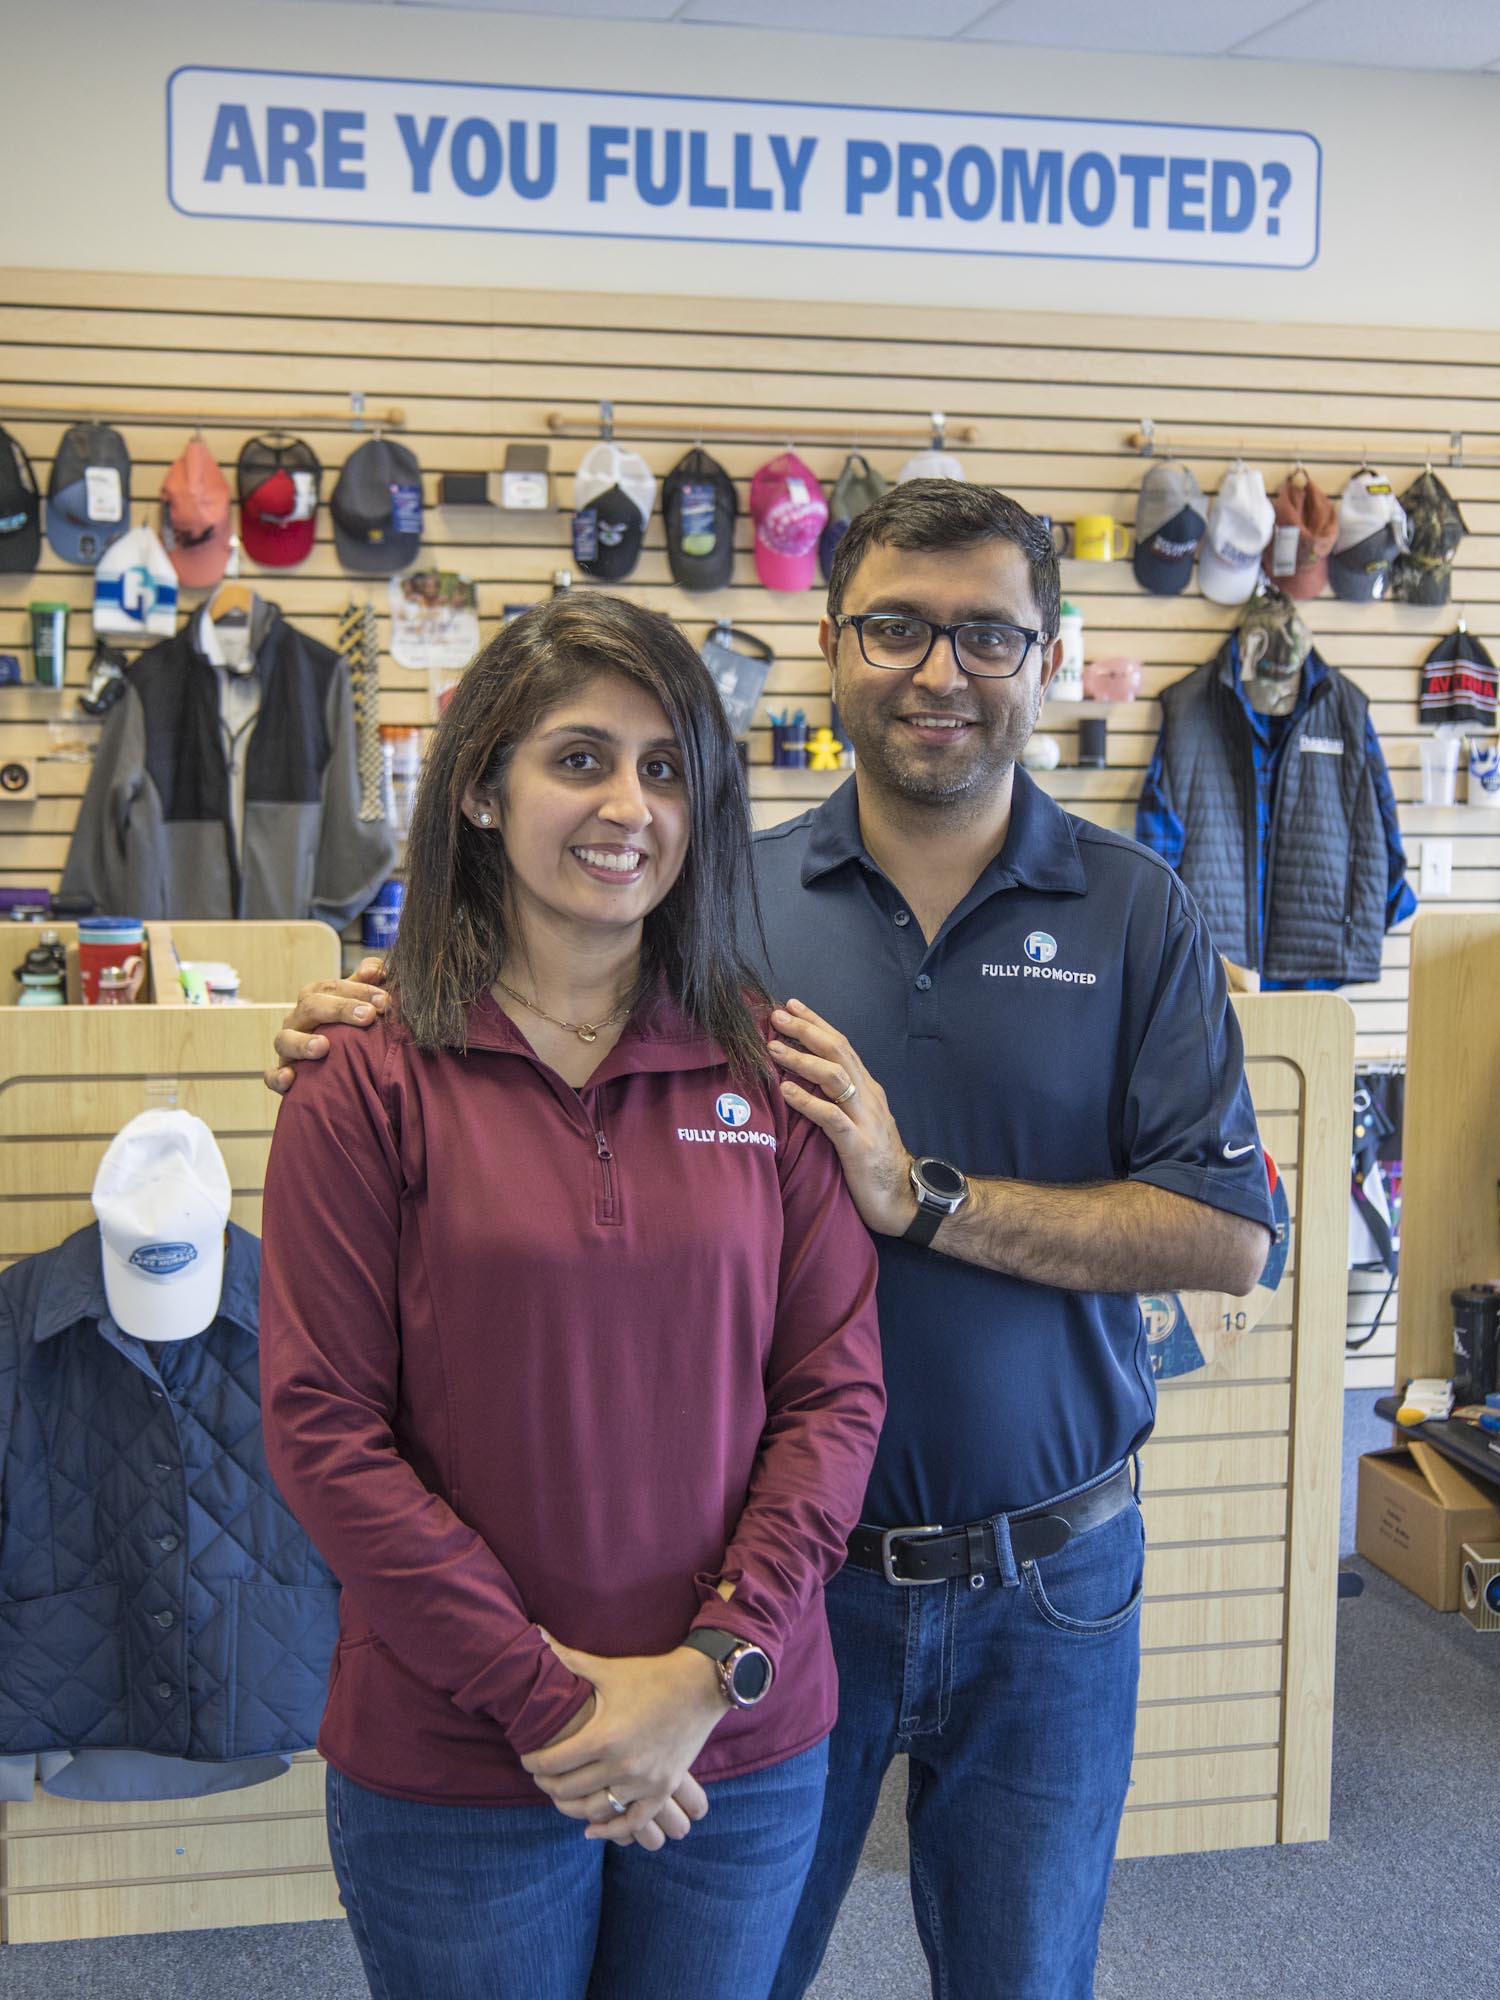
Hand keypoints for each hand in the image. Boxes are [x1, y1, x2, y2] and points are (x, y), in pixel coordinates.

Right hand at [264, 957, 388, 1094]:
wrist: (335, 1066)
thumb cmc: (350, 1028)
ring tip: (323, 1047)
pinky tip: (290, 1078)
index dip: (359, 990)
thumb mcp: (359, 1002)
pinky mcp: (282, 1073)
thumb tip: (374, 968)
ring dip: (303, 1043)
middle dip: (340, 1009)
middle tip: (368, 1016)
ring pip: (285, 1039)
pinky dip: (277, 1076)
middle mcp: (298, 1019)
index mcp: (315, 998)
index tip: (385, 1000)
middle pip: (311, 1007)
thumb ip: (368, 983)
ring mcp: (287, 1047)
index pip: (333, 987)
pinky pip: (272, 1075)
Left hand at [520, 1636, 724, 1852]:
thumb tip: (535, 1635)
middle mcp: (623, 1765)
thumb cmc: (650, 1674)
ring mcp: (645, 1781)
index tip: (527, 1757)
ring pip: (596, 1810)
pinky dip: (610, 1829)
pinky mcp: (663, 1788)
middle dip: (547, 1784)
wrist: (700, 1685)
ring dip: (572, 1807)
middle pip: (569, 1789)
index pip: (553, 1763)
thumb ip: (568, 1660)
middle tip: (539, 1776)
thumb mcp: (607, 1669)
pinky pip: (633, 1823)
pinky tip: (592, 1828)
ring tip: (561, 1795)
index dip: (533, 1762)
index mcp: (605, 1737)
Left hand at [768, 999, 919, 1237]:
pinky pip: (831, 1117)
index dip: (817, 1023)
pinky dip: (807, 1101)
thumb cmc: (874, 1162)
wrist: (904, 1199)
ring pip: (834, 1077)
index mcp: (868, 1090)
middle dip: (806, 1030)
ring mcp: (866, 1120)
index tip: (792, 1006)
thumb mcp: (858, 1122)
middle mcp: (869, 1097)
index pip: (842, 1046)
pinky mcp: (859, 1146)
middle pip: (837, 1052)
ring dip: (801, 1060)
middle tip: (777, 1016)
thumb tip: (803, 1079)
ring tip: (774, 1049)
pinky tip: (787, 1091)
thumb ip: (838, 1100)